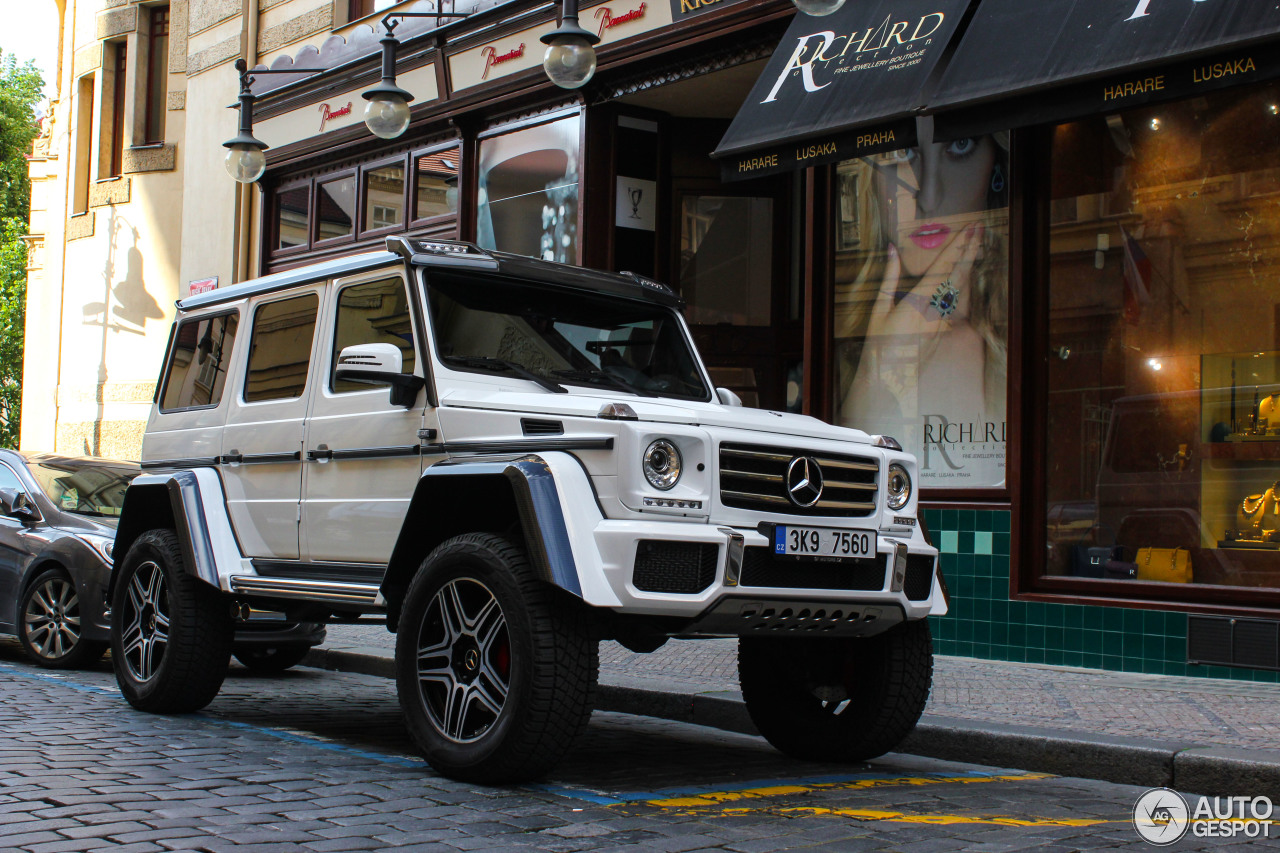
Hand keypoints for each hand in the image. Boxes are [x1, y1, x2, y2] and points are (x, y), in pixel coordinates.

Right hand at [864, 223, 984, 349]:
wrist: (890, 377)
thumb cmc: (879, 343)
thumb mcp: (879, 308)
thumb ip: (889, 277)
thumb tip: (892, 250)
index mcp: (918, 302)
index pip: (943, 267)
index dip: (957, 246)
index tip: (967, 229)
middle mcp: (936, 310)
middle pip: (959, 274)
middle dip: (970, 250)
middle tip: (979, 230)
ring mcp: (944, 321)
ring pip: (960, 288)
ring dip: (967, 266)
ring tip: (974, 246)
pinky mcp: (945, 330)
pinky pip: (955, 303)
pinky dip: (959, 285)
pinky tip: (961, 275)